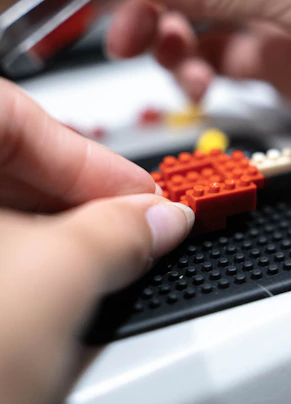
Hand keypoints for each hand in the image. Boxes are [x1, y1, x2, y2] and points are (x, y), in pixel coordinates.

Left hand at [0, 78, 193, 403]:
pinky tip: (67, 277)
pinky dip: (34, 258)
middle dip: (83, 197)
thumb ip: (117, 237)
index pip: (15, 116)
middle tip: (140, 225)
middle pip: (9, 163)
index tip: (147, 192)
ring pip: (3, 211)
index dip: (90, 157)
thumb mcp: (47, 287)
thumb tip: (163, 218)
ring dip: (63, 231)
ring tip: (112, 256)